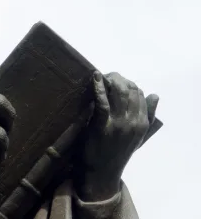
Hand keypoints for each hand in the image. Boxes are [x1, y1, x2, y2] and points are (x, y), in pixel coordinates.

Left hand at [78, 71, 158, 200]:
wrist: (102, 172)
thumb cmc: (116, 152)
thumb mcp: (137, 136)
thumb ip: (147, 116)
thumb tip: (154, 95)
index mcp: (143, 123)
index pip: (141, 94)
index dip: (129, 83)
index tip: (117, 80)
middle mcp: (134, 122)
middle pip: (130, 90)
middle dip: (119, 79)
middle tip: (108, 76)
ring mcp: (118, 124)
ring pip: (119, 93)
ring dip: (110, 80)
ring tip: (102, 76)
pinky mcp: (102, 125)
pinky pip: (103, 102)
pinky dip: (99, 87)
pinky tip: (95, 77)